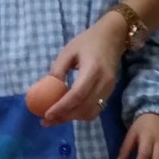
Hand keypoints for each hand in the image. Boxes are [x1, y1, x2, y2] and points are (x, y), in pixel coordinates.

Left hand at [41, 11, 123, 125]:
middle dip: (64, 117)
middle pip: (84, 107)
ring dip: (72, 118)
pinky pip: (95, 109)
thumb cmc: (88, 41)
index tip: (46, 115)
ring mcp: (109, 89)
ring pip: (90, 112)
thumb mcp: (68, 50)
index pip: (77, 94)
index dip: (62, 107)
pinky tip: (69, 112)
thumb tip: (46, 89)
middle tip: (46, 121)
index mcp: (93, 69)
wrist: (113, 37)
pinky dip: (81, 114)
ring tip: (55, 118)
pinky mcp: (110, 92)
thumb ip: (58, 69)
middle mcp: (104, 82)